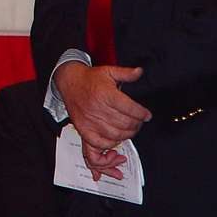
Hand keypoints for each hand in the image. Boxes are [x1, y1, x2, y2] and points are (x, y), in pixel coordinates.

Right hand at [54, 62, 151, 179]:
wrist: (69, 82)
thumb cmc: (90, 78)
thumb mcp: (109, 71)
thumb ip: (126, 73)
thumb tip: (140, 72)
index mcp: (106, 94)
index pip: (130, 109)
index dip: (142, 114)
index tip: (147, 115)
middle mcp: (97, 109)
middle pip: (125, 124)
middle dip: (137, 125)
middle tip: (139, 122)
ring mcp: (89, 121)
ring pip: (116, 136)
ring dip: (127, 135)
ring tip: (130, 130)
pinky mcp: (83, 129)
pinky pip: (99, 145)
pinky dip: (110, 145)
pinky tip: (116, 141)